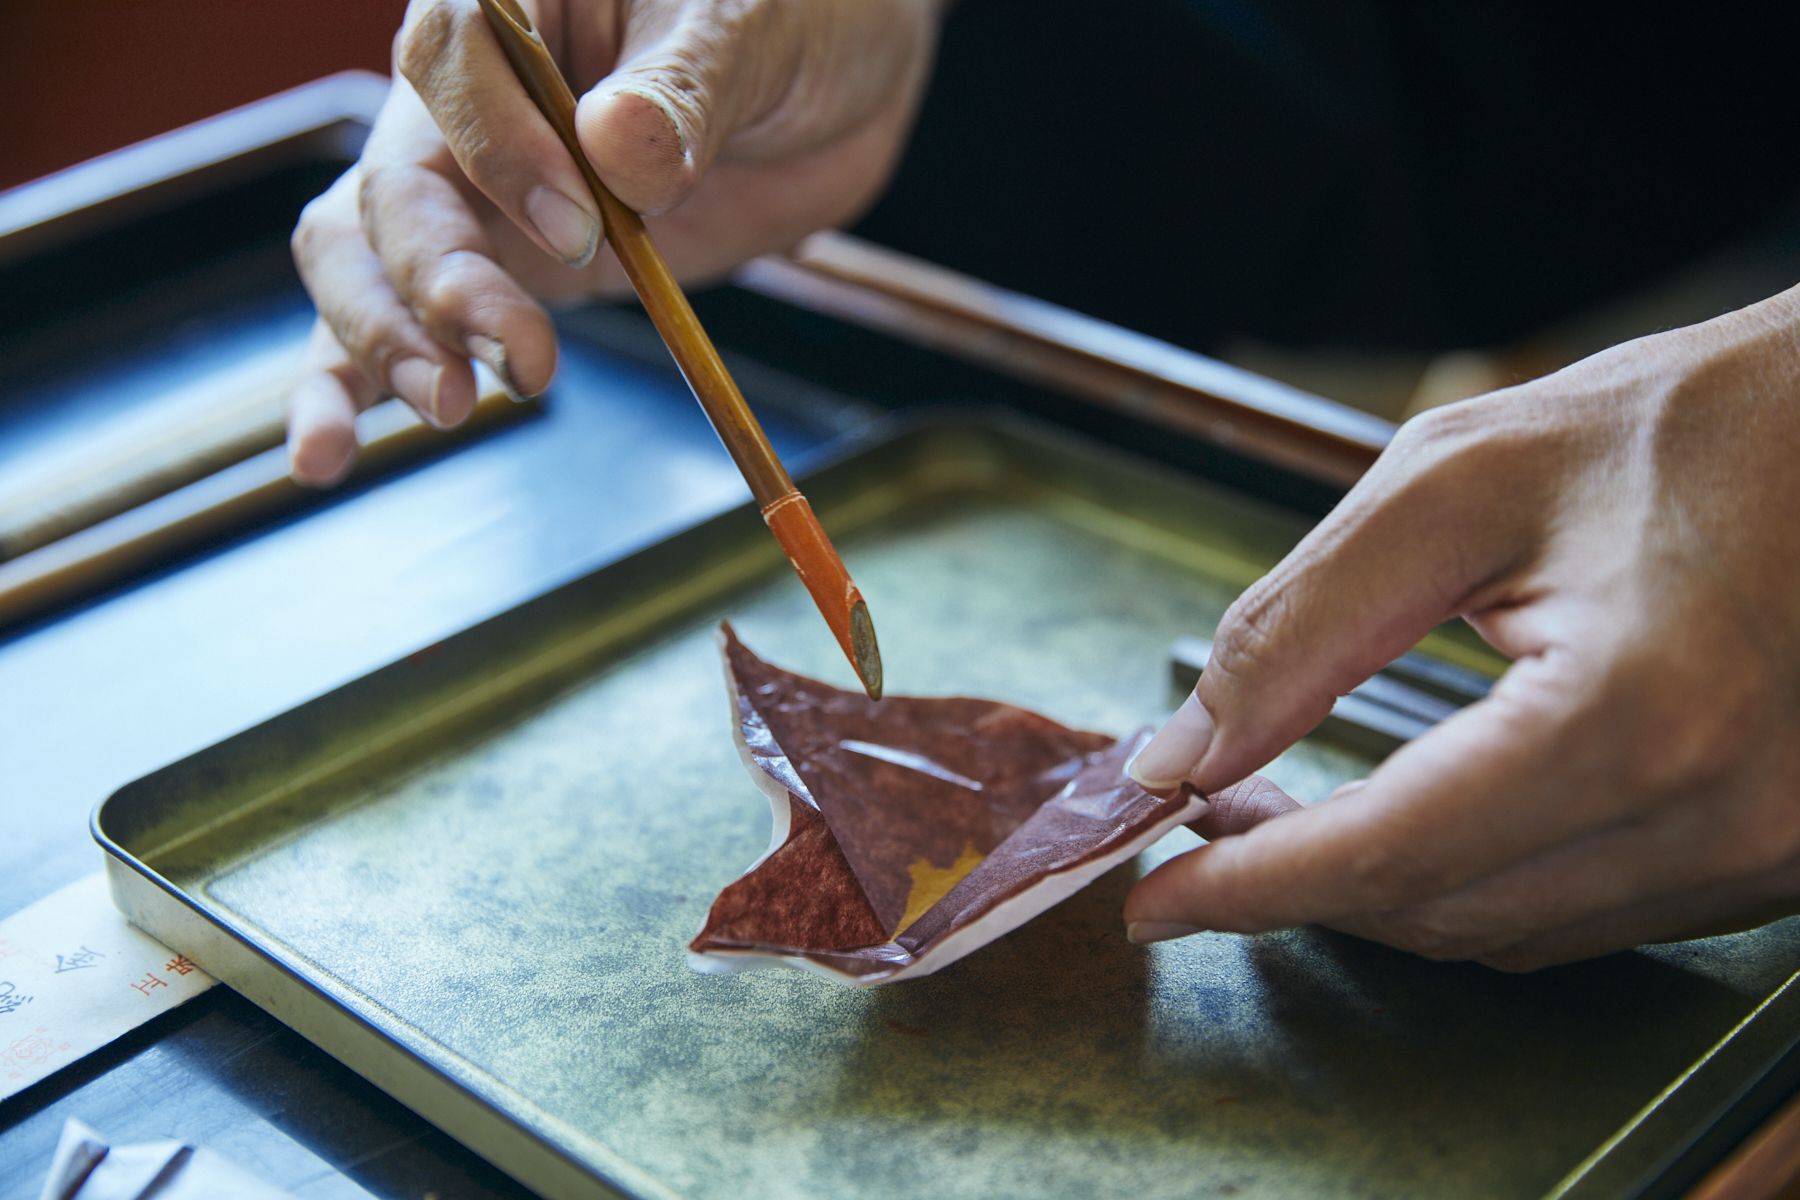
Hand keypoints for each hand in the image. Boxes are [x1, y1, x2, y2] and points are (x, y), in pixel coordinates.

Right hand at [287, 0, 938, 483]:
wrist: (826, 85)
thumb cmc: (789, 19)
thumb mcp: (757, 29)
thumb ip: (686, 88)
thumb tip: (616, 150)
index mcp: (512, 0)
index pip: (449, 57)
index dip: (498, 147)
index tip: (580, 224)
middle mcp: (463, 95)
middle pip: (394, 185)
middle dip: (439, 282)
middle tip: (524, 359)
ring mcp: (469, 189)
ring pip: (364, 256)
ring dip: (386, 340)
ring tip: (448, 407)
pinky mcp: (493, 270)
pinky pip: (399, 321)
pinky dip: (351, 386)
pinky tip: (324, 454)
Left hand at [1124, 285, 1799, 969]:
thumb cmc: (1679, 425)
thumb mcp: (1455, 483)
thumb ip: (1302, 626)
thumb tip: (1188, 753)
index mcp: (1642, 712)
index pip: (1391, 854)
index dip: (1250, 887)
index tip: (1151, 897)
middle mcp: (1723, 814)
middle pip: (1442, 915)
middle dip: (1298, 885)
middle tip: (1203, 822)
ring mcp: (1768, 851)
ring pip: (1509, 934)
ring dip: (1378, 892)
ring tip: (1279, 818)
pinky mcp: (1777, 855)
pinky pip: (1584, 914)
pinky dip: (1472, 882)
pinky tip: (1406, 822)